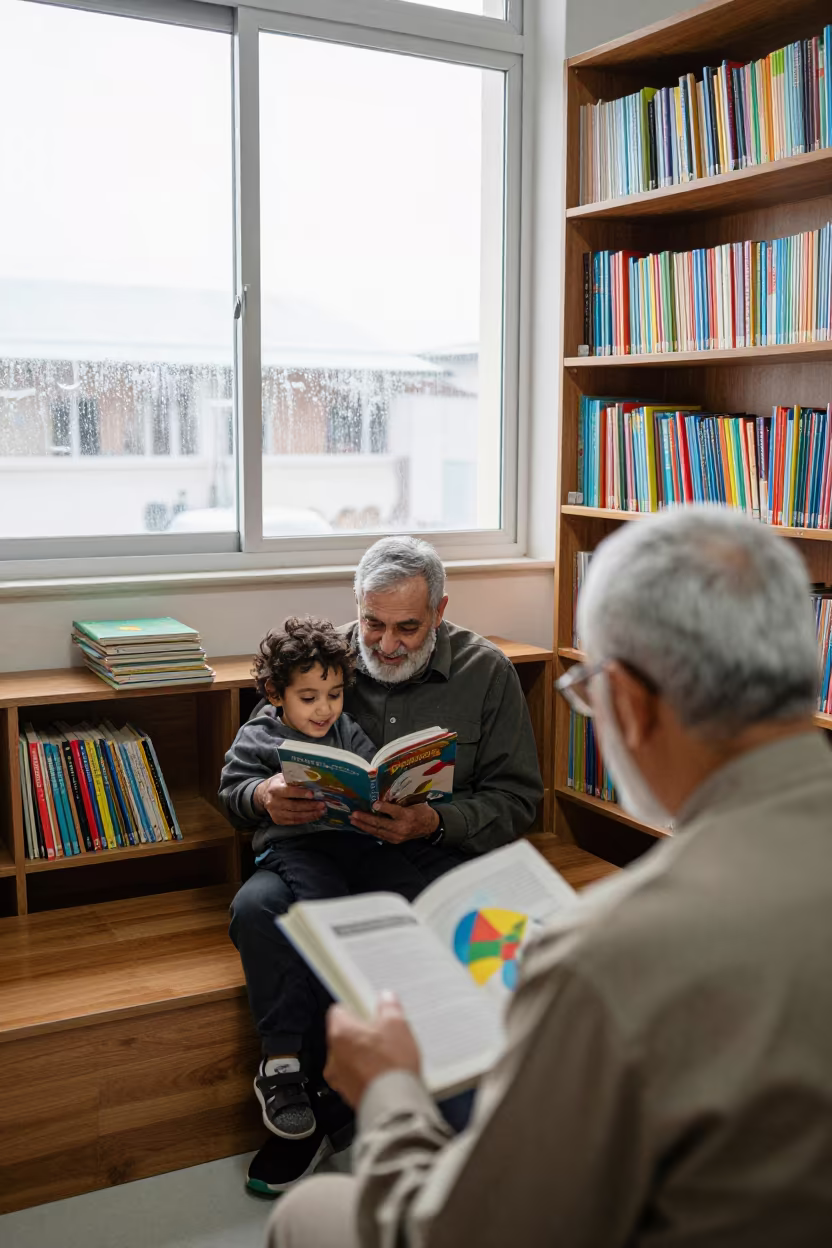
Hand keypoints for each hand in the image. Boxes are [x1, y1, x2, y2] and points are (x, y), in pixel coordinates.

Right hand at [253, 773, 325, 824]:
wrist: (263, 795)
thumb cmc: (278, 784)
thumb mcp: (283, 777)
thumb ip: (294, 778)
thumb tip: (312, 779)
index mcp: (275, 789)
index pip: (288, 791)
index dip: (300, 793)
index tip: (312, 794)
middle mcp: (273, 802)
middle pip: (294, 806)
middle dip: (310, 806)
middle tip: (322, 804)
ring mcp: (275, 813)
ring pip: (295, 816)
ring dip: (310, 814)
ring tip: (322, 811)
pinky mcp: (278, 820)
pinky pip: (294, 821)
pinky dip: (306, 819)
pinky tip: (315, 815)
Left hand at [324, 993, 421, 1108]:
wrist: (394, 1102)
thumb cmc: (391, 1065)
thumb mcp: (397, 1025)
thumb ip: (389, 1007)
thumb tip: (386, 998)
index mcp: (340, 1032)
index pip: (338, 1011)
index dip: (355, 1009)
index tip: (366, 1011)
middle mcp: (334, 1055)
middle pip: (343, 1035)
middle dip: (361, 1034)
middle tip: (381, 1034)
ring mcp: (339, 1076)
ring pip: (347, 1057)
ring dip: (361, 1055)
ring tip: (385, 1056)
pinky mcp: (348, 1093)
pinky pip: (353, 1077)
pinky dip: (365, 1074)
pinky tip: (383, 1073)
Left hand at [350, 800, 438, 843]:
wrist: (430, 826)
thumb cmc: (421, 811)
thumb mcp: (413, 803)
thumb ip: (399, 803)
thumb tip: (382, 799)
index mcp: (408, 816)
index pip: (394, 812)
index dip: (383, 807)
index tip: (373, 803)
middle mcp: (401, 828)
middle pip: (381, 823)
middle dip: (366, 819)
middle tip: (354, 814)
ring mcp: (397, 836)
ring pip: (377, 831)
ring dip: (364, 826)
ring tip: (353, 820)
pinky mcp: (395, 841)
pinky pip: (380, 835)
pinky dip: (370, 830)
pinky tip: (362, 826)